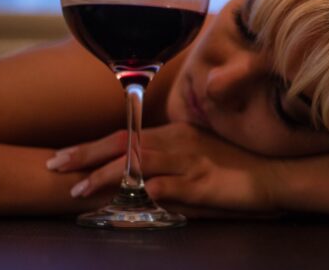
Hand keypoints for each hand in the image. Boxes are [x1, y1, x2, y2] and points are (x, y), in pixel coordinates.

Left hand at [46, 123, 280, 216]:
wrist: (272, 173)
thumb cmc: (234, 164)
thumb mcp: (198, 153)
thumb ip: (168, 158)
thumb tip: (139, 172)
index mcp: (176, 132)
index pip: (126, 135)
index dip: (93, 145)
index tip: (65, 155)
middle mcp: (179, 141)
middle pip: (125, 144)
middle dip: (87, 155)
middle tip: (56, 165)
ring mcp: (191, 161)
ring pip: (140, 163)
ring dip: (108, 176)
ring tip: (79, 188)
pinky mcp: (203, 183)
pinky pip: (171, 185)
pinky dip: (148, 190)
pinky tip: (129, 196)